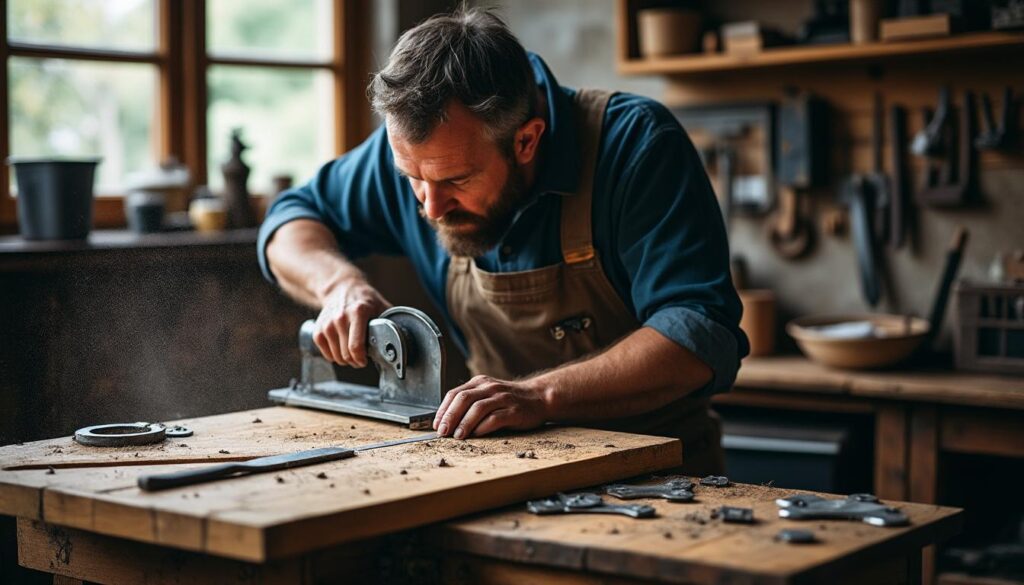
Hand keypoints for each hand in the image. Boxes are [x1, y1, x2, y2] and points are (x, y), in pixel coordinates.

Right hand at [313, 277, 390, 366]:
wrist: (342, 288)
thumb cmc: (365, 300)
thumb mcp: (382, 307)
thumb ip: (392, 323)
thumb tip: (405, 340)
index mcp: (358, 312)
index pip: (356, 346)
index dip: (362, 359)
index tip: (366, 360)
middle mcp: (340, 318)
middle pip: (347, 354)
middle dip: (356, 361)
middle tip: (362, 358)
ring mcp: (327, 324)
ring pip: (336, 357)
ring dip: (346, 360)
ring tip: (353, 352)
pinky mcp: (318, 329)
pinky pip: (326, 354)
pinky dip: (334, 357)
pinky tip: (342, 350)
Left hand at [433, 375, 548, 438]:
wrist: (538, 398)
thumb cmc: (508, 401)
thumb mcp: (487, 395)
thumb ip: (470, 403)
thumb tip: (448, 422)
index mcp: (479, 383)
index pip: (454, 394)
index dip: (443, 410)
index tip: (436, 425)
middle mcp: (489, 388)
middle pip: (463, 399)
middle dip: (450, 417)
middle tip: (443, 432)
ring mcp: (502, 398)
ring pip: (477, 408)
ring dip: (464, 423)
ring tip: (457, 436)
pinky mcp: (514, 411)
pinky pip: (495, 418)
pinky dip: (483, 427)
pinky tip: (477, 434)